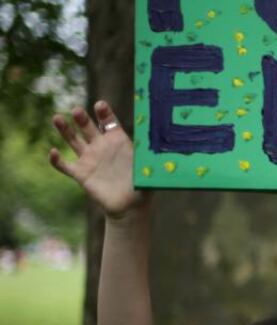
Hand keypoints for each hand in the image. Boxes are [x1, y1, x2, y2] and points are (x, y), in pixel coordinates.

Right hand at [49, 101, 143, 219]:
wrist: (130, 207)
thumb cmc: (142, 187)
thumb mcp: (147, 170)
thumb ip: (148, 159)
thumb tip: (162, 149)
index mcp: (118, 142)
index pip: (109, 123)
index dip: (105, 114)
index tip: (100, 105)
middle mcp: (101, 147)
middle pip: (88, 128)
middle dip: (82, 118)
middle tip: (77, 110)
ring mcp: (89, 159)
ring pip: (73, 141)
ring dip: (65, 130)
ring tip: (57, 118)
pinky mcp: (80, 174)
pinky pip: (64, 165)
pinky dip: (56, 160)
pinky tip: (53, 152)